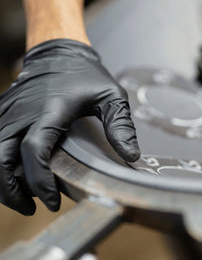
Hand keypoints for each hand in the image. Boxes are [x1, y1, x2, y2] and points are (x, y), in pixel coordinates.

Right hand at [0, 39, 139, 214]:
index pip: (35, 151)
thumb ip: (120, 126)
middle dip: (10, 190)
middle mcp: (23, 113)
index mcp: (50, 110)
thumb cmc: (86, 75)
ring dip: (0, 181)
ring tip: (22, 197)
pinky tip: (12, 175)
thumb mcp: (111, 97)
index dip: (40, 180)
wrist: (59, 53)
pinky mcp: (3, 113)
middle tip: (32, 206)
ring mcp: (8, 112)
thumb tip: (130, 156)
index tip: (53, 201)